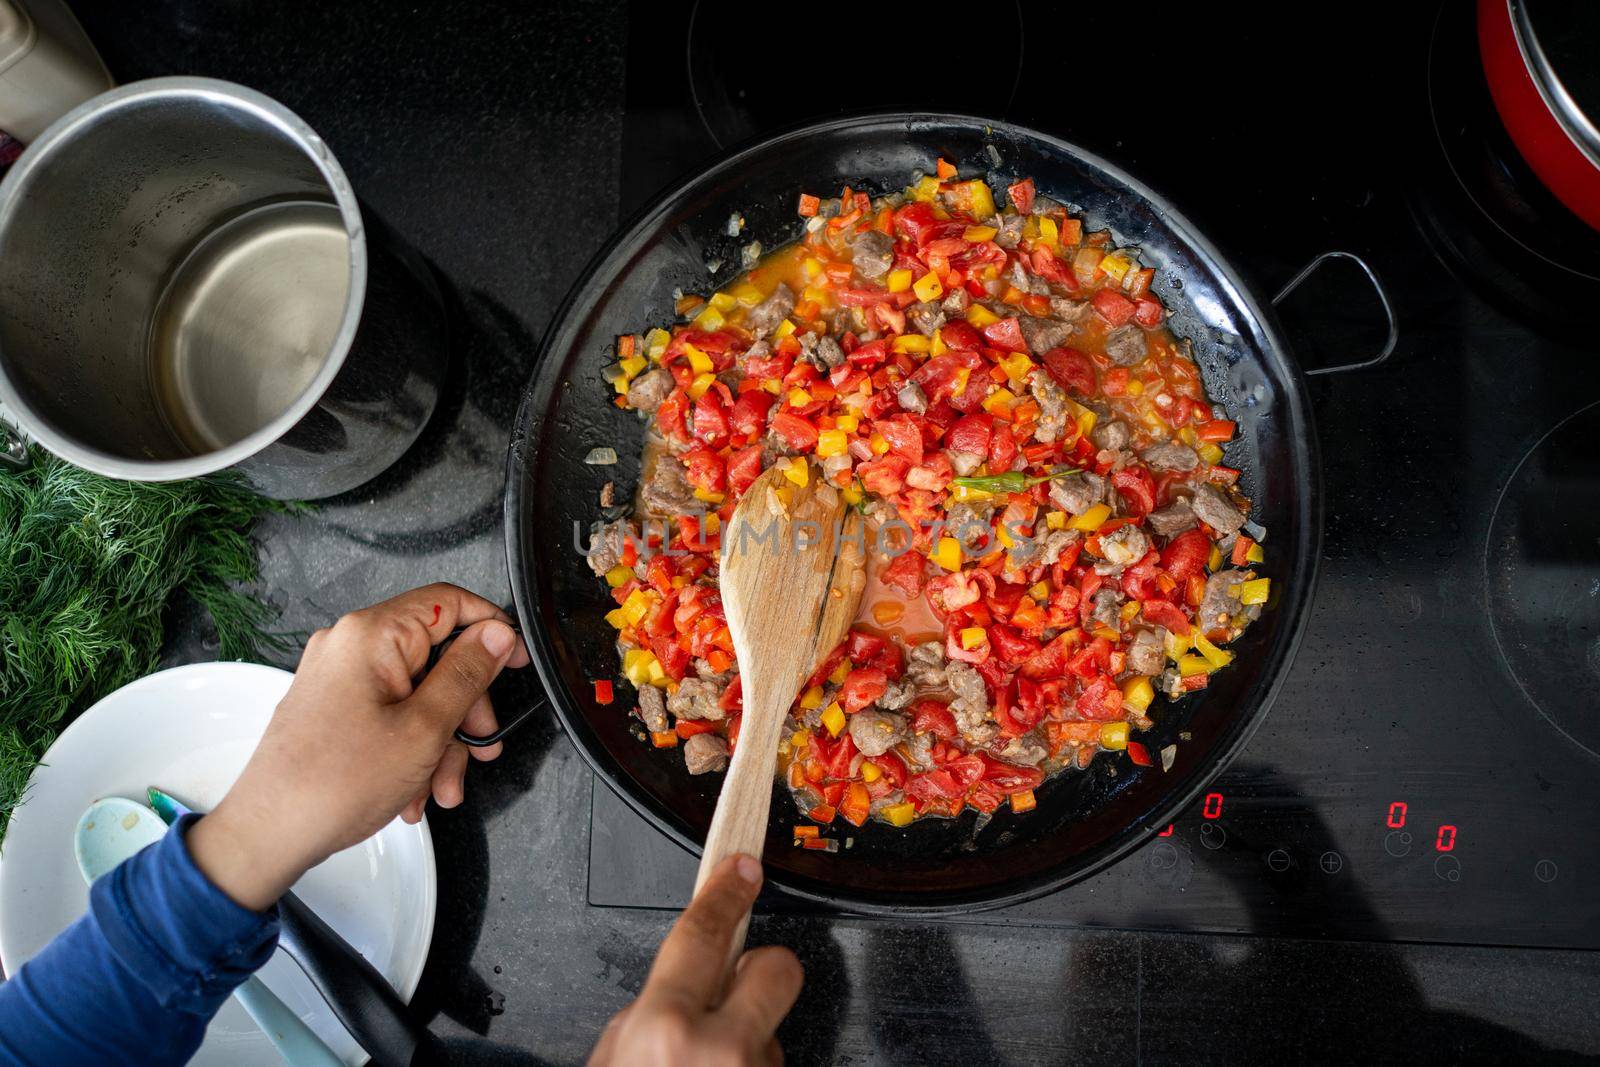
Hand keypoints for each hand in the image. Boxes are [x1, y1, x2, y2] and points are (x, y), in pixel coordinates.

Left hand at [187, 583, 529, 909]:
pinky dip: (411, 746)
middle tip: (479, 745)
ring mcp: (339, 675)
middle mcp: (350, 645)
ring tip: (442, 786)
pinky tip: (414, 789)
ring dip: (441, 740)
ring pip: (418, 691)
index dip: (491, 628)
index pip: (449, 602)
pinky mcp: (334, 704)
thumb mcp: (424, 729)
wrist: (268, 834)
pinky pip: (391, 711)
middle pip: (437, 654)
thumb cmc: (332, 785)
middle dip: (464, 707)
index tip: (515, 660)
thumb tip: (496, 635)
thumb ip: (467, 675)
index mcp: (371, 635)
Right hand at [590, 856, 802, 1066]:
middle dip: (761, 964)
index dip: (725, 892)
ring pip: (770, 1025)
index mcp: (667, 1030)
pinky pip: (766, 1062)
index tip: (742, 869)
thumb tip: (666, 990)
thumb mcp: (611, 1060)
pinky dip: (743, 1065)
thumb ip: (640, 1016)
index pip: (703, 933)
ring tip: (706, 1062)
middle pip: (777, 966)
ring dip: (744, 1034)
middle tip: (736, 983)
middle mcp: (723, 1050)